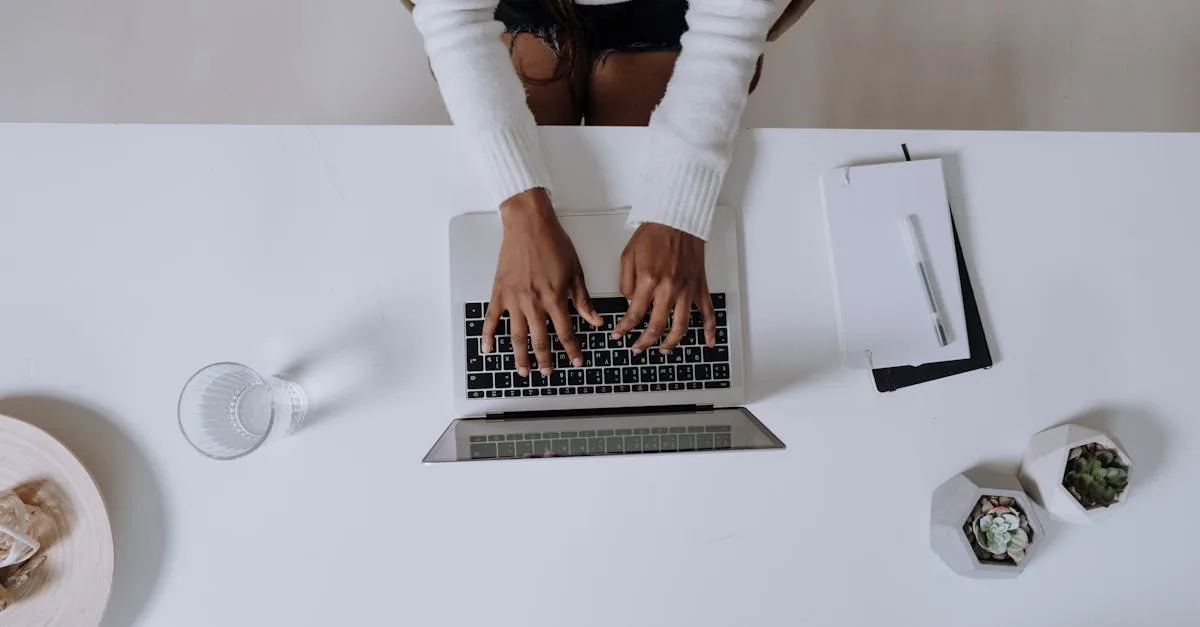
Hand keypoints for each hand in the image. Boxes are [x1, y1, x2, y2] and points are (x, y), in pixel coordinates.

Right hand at [481, 189, 602, 376]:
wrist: (528, 224)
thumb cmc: (552, 242)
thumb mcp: (575, 271)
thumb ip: (583, 300)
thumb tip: (595, 321)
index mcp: (554, 297)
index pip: (565, 332)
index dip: (572, 350)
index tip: (576, 361)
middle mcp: (533, 302)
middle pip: (539, 340)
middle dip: (545, 360)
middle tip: (548, 373)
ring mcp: (514, 299)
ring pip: (516, 335)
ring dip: (520, 356)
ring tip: (523, 371)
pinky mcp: (499, 292)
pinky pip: (492, 318)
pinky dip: (488, 335)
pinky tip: (488, 349)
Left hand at [611, 223, 716, 352]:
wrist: (677, 219)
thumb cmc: (654, 234)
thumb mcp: (628, 256)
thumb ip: (626, 283)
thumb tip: (629, 304)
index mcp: (649, 281)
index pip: (634, 314)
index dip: (624, 329)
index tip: (618, 336)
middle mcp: (669, 288)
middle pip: (657, 326)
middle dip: (644, 342)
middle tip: (637, 348)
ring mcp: (687, 290)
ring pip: (681, 326)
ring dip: (671, 342)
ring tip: (663, 350)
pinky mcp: (699, 287)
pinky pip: (707, 312)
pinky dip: (709, 330)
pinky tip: (708, 342)